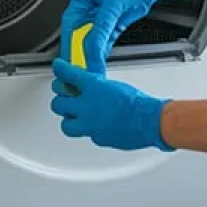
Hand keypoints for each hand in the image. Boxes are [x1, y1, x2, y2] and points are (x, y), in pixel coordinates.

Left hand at [50, 59, 173, 151]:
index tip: (58, 67)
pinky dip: (90, 131)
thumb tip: (92, 90)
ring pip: (66, 125)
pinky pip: (86, 135)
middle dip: (60, 101)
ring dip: (69, 120)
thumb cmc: (137, 102)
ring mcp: (89, 125)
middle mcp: (87, 107)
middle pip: (58, 104)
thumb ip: (99, 88)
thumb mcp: (114, 86)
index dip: (60, 70)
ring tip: (75, 118)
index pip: (67, 74)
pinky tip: (97, 127)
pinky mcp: (96, 138)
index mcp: (92, 88)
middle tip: (64, 99)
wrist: (149, 121)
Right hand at [59, 0, 179, 69]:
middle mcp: (90, 9)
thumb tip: (93, 46)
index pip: (70, 26)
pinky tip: (100, 60)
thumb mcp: (113, 5)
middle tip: (81, 67)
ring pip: (92, 40)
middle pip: (79, 35)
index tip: (70, 58)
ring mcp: (102, 18)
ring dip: (91, 53)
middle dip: (80, 52)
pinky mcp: (114, 24)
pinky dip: (102, 51)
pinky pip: (104, 41)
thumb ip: (102, 28)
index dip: (68, 43)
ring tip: (91, 67)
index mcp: (83, 0)